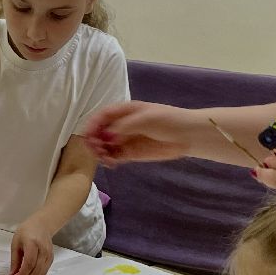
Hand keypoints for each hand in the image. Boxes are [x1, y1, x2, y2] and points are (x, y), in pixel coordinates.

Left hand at [9, 219, 53, 274]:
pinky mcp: (51, 258)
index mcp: (32, 243)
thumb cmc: (26, 231)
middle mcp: (43, 250)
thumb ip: (14, 261)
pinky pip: (44, 272)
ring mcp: (49, 255)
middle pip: (36, 270)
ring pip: (41, 273)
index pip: (29, 264)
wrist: (41, 225)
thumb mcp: (16, 244)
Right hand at [83, 101, 197, 165]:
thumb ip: (125, 126)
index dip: (93, 124)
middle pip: (100, 131)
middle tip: (95, 150)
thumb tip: (106, 135)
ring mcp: (126, 139)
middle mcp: (122, 125)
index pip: (103, 116)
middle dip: (95, 140)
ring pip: (105, 145)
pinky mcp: (131, 153)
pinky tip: (111, 163)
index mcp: (124, 111)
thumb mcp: (146, 119)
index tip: (88, 135)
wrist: (187, 135)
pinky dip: (109, 160)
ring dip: (100, 151)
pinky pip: (115, 156)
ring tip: (104, 158)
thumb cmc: (168, 120)